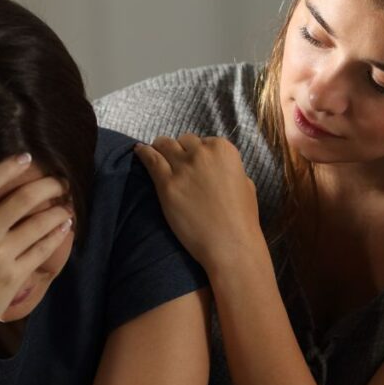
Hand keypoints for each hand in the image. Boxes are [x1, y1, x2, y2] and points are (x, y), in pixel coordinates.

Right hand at [0, 155, 73, 348]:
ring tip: (66, 204)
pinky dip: (56, 236)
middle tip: (59, 181)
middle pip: (20, 200)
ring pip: (37, 225)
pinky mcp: (13, 276)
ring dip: (56, 211)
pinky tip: (64, 227)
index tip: (25, 158)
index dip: (7, 167)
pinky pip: (41, 250)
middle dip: (45, 186)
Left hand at [133, 134, 262, 268]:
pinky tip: (138, 151)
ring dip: (160, 148)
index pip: (203, 141)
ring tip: (154, 151)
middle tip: (175, 161)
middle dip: (179, 150)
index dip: (197, 152)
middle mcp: (202, 153)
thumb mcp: (245, 183)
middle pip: (183, 141)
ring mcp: (183, 167)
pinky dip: (143, 153)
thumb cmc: (241, 219)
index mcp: (224, 150)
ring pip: (164, 144)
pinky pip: (150, 159)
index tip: (193, 160)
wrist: (230, 244)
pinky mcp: (166, 184)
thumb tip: (218, 167)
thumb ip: (229, 169)